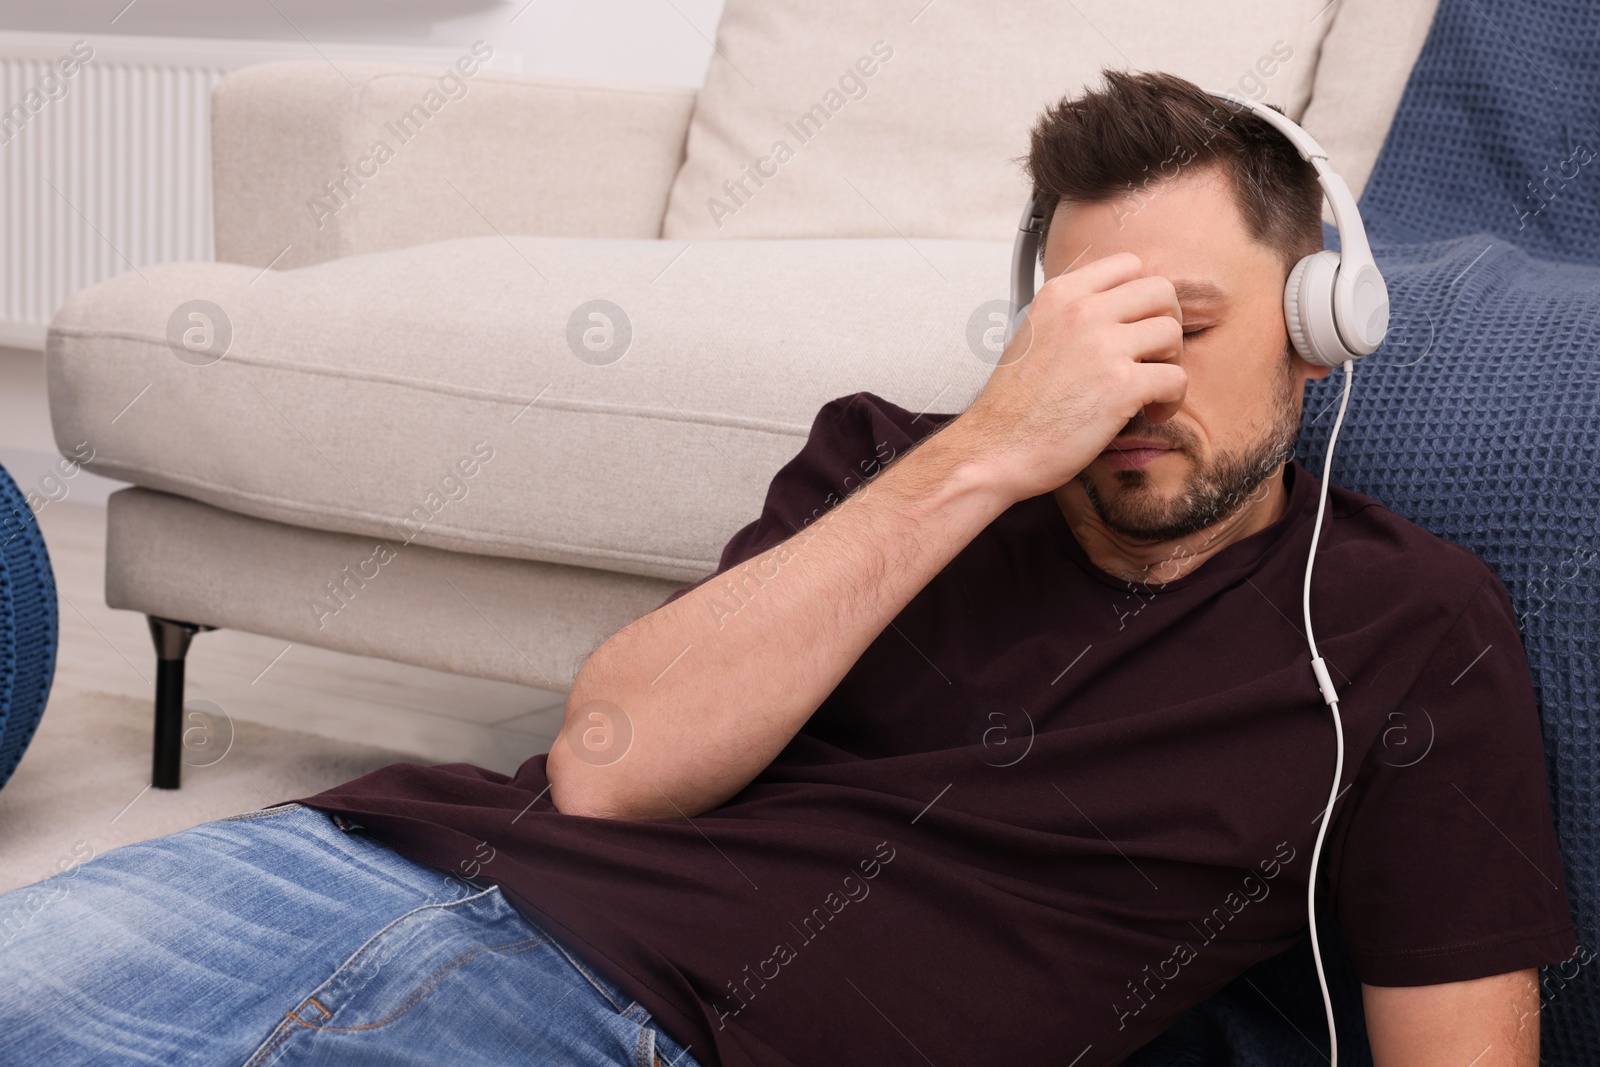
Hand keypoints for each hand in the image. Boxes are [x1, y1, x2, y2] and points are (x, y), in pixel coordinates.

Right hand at [951, 251, 1188, 504]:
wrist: (995, 449)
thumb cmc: (1014, 405)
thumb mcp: (1033, 334)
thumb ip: (1071, 314)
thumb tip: (1118, 311)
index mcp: (1059, 294)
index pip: (1127, 265)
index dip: (1142, 297)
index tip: (1138, 325)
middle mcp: (1081, 310)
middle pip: (1160, 290)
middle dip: (1166, 323)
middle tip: (1154, 355)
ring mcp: (1103, 346)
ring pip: (1173, 332)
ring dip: (1171, 362)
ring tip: (1150, 388)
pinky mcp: (1121, 385)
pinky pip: (1176, 378)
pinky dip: (1171, 400)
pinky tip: (1151, 413)